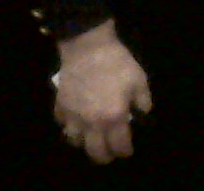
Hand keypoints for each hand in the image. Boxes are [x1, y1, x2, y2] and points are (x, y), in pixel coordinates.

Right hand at [55, 20, 151, 164]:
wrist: (88, 47)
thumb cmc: (117, 63)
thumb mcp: (139, 79)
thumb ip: (143, 101)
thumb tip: (141, 113)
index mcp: (114, 118)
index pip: (119, 146)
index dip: (125, 151)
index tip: (127, 150)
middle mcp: (92, 124)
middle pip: (96, 152)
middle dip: (105, 156)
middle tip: (109, 152)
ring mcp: (73, 117)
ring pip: (75, 142)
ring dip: (84, 143)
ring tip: (91, 137)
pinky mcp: (61, 107)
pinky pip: (63, 125)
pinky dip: (69, 127)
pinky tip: (76, 121)